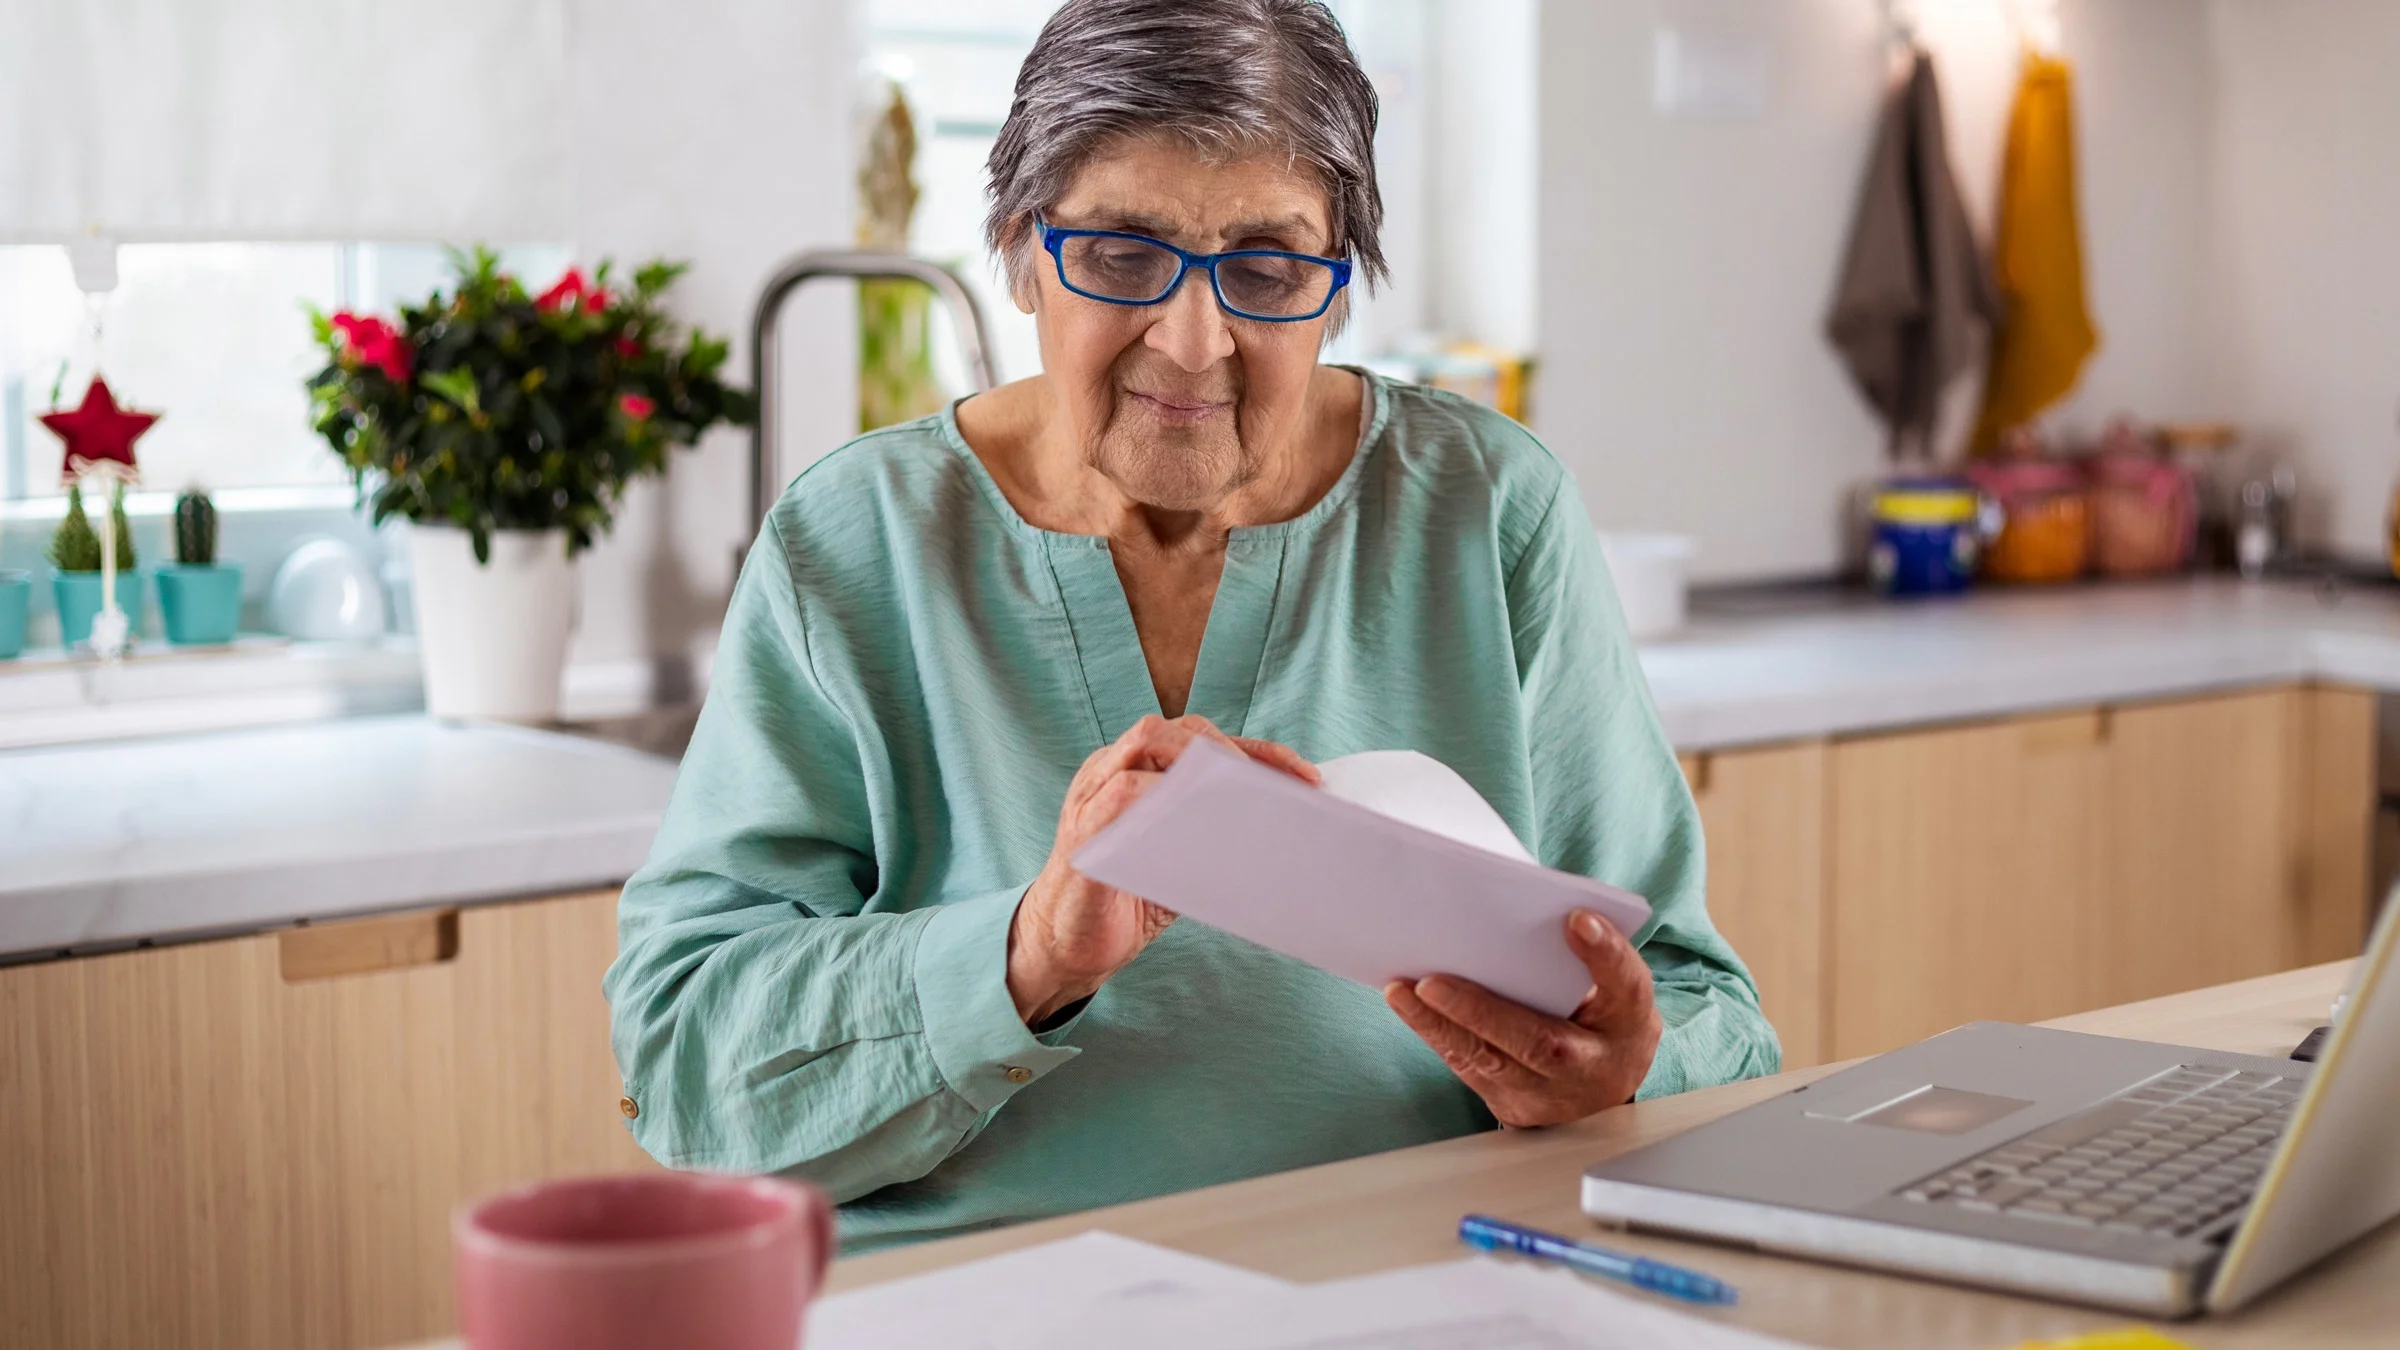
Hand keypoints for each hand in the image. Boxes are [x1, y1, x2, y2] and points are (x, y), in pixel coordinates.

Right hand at [1008, 714, 1318, 1023]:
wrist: (1066, 946)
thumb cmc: (1127, 899)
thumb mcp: (1179, 860)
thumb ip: (1213, 832)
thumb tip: (1284, 826)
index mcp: (1133, 771)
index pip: (1197, 739)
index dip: (1255, 750)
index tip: (1305, 777)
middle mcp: (1108, 770)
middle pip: (1174, 729)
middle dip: (1234, 750)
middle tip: (1280, 790)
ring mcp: (1091, 795)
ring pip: (1147, 741)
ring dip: (1204, 763)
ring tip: (1251, 797)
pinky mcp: (1083, 832)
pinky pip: (1122, 793)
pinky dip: (1166, 795)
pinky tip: (1206, 821)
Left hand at [1383, 909, 1662, 1127]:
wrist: (1606, 1084)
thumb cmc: (1604, 1014)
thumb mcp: (1615, 980)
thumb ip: (1589, 949)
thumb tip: (1545, 909)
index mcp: (1630, 1020)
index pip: (1626, 984)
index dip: (1604, 954)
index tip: (1577, 918)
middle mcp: (1595, 1066)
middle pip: (1541, 1043)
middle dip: (1483, 1012)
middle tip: (1433, 982)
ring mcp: (1552, 1095)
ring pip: (1490, 1062)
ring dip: (1440, 1025)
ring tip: (1402, 990)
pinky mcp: (1514, 1106)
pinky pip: (1470, 1070)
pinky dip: (1435, 1035)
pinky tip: (1408, 1006)